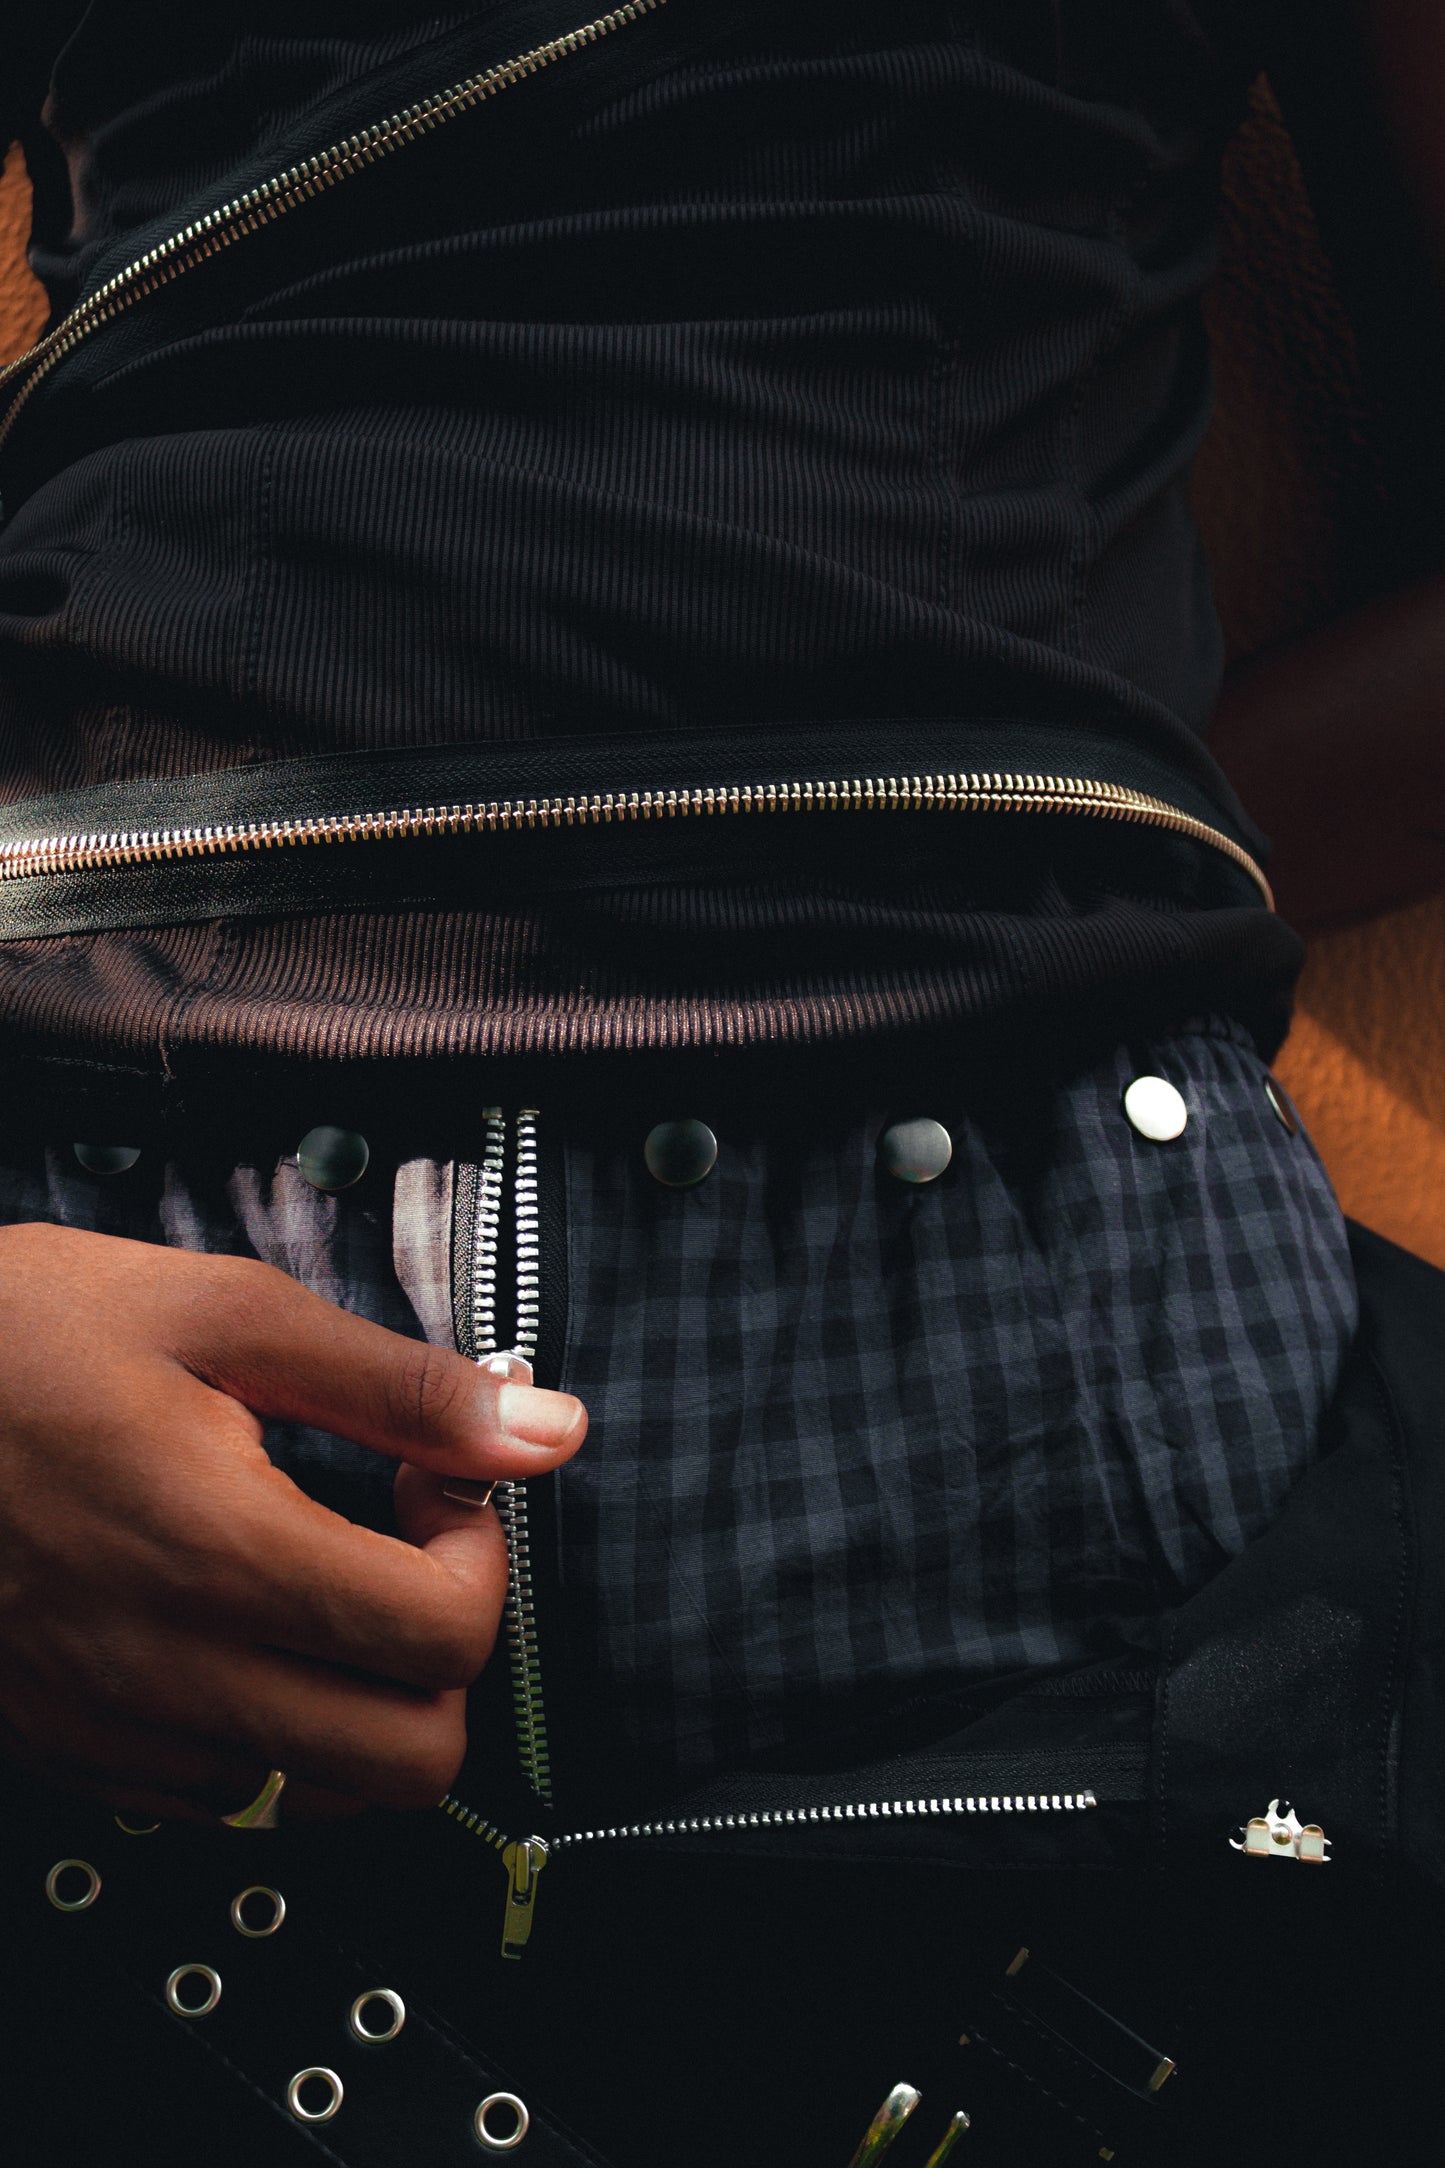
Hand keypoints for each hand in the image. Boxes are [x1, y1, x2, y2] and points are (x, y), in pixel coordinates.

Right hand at [0, 1222, 585, 1821]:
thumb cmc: (20, 1337)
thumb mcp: (224, 1311)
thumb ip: (398, 1384)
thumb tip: (545, 1428)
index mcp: (222, 1551)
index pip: (444, 1640)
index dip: (481, 1559)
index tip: (434, 1492)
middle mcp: (169, 1668)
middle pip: (410, 1762)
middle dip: (444, 1659)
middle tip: (398, 1556)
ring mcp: (111, 1725)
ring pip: (319, 1801)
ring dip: (362, 1707)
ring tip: (321, 1590)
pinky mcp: (67, 1747)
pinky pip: (218, 1800)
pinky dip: (269, 1733)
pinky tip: (239, 1629)